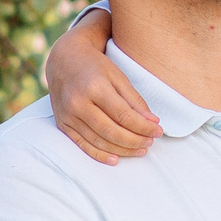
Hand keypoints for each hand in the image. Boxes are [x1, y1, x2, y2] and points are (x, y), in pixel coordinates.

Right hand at [49, 13, 158, 163]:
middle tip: (150, 142)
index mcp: (94, 87)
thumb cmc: (95, 67)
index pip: (124, 115)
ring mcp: (68, 115)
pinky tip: (116, 159)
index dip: (143, 127)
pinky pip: (83, 145)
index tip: (158, 131)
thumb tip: (152, 122)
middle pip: (111, 131)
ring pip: (99, 141)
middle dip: (135, 140)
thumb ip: (134, 100)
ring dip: (122, 150)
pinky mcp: (63, 124)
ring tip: (140, 149)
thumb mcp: (118, 76)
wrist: (63, 62)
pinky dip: (100, 155)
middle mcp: (78, 103)